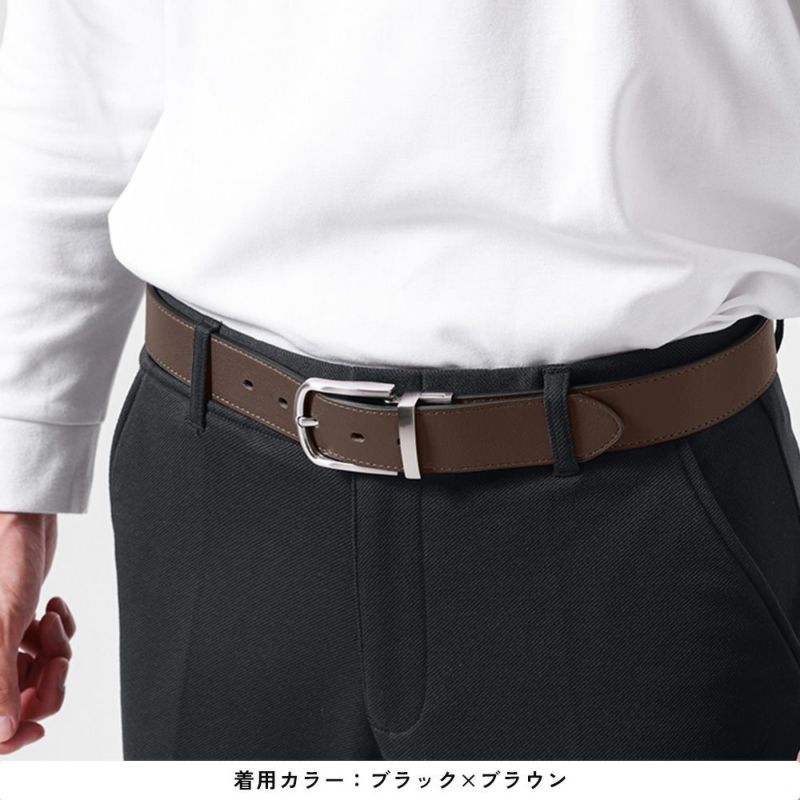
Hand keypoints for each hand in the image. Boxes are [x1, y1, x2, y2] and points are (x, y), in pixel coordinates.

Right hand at [0, 512, 74, 753]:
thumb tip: (2, 732)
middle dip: (44, 683)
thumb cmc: (2, 561)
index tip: (36, 727)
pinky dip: (58, 630)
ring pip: (37, 674)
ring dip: (54, 651)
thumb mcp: (1, 626)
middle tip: (57, 661)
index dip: (8, 735)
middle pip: (17, 703)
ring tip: (49, 621)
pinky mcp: (18, 622)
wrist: (22, 516)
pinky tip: (52, 606)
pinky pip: (46, 646)